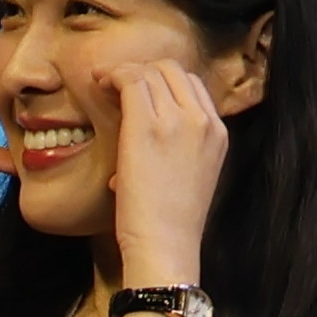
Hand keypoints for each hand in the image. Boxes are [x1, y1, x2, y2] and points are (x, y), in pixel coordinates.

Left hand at [103, 62, 229, 290]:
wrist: (166, 246)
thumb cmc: (170, 222)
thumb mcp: (191, 176)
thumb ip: (179, 147)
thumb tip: (148, 131)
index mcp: (217, 132)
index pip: (191, 84)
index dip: (161, 80)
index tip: (137, 90)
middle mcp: (202, 121)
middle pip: (172, 70)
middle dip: (142, 70)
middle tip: (116, 84)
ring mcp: (178, 120)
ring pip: (150, 71)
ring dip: (123, 72)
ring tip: (104, 84)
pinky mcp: (148, 126)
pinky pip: (130, 80)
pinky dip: (112, 75)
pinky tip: (99, 84)